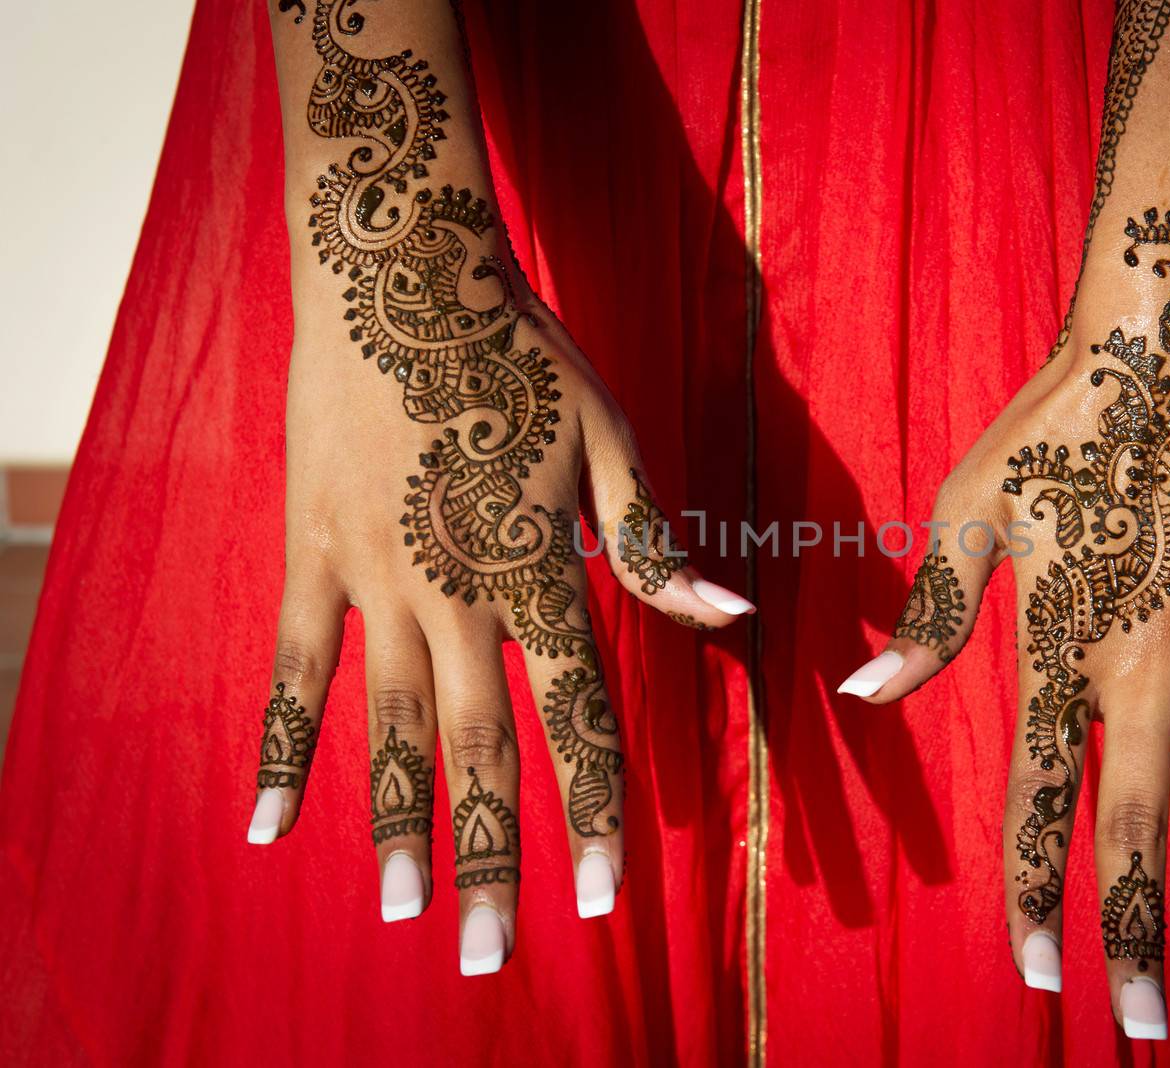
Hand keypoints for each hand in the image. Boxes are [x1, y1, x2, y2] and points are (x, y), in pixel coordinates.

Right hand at [251, 0, 752, 976]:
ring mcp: (374, 576)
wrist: (402, 272)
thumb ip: (656, 541)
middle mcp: (456, 591)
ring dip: (393, 825)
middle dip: (491, 855)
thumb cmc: (522, 354)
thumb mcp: (609, 439)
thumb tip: (730, 614)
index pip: (577, 715)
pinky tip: (268, 825)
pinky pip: (291, 667)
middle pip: (479, 745)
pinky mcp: (312, 553)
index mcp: (538, 568)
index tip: (606, 897)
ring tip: (397, 916)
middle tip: (492, 954)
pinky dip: (281, 746)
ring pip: (388, 723)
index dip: (596, 809)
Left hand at [841, 213, 1169, 1032]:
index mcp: (1058, 645)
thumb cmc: (1058, 424)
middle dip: (1133, 928)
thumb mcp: (969, 506)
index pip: (1041, 795)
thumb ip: (933, 612)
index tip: (1037, 971)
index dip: (1037, 888)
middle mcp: (1142, 665)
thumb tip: (867, 696)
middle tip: (1144, 1021)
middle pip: (1135, 823)